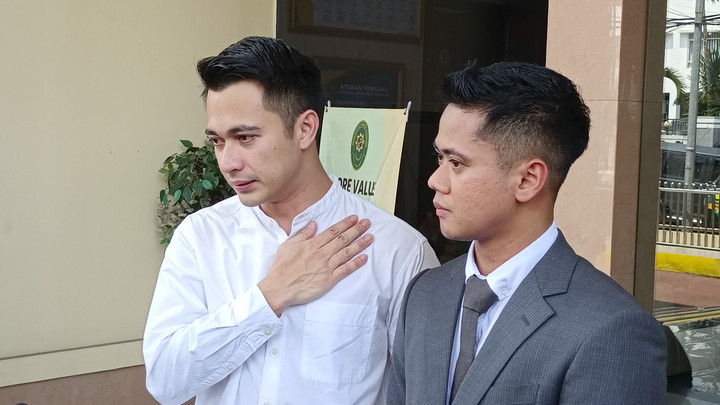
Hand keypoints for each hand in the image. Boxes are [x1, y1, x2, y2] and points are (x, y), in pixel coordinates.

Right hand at [258, 215, 372, 315]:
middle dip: (356, 230)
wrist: (280, 288)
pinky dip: (356, 264)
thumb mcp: (288, 245)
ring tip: (370, 237)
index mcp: (312, 245)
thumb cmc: (282, 268)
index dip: (345, 224)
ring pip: (346, 253)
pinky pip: (345, 270)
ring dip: (360, 244)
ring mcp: (326, 267)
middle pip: (342, 239)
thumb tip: (313, 224)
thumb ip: (302, 234)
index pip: (332, 231)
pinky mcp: (329, 280)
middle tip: (367, 223)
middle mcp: (321, 254)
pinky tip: (364, 258)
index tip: (354, 218)